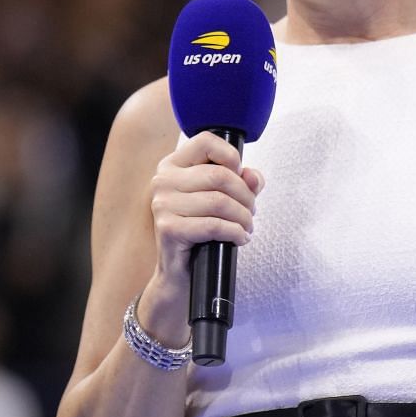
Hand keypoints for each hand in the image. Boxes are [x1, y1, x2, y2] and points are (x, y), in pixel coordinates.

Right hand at [137, 133, 262, 339]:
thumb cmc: (201, 233)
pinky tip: (240, 238)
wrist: (180, 274)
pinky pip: (214, 225)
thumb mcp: (223, 201)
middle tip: (251, 212)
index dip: (232, 157)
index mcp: (173, 165)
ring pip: (219, 201)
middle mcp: (162, 180)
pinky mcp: (168, 228)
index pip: (206, 141)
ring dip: (243, 218)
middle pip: (219, 175)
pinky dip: (235, 233)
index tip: (241, 177)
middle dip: (245, 196)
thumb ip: (240, 182)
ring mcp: (162, 205)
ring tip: (246, 228)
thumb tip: (253, 176)